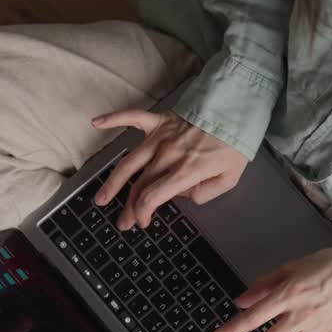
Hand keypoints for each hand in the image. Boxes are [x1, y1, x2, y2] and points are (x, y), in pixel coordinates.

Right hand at [91, 109, 247, 229]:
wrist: (235, 109)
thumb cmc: (234, 144)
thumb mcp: (229, 179)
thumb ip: (205, 194)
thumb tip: (185, 196)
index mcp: (184, 171)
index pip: (152, 197)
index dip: (143, 213)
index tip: (143, 222)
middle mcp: (167, 155)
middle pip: (138, 185)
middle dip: (128, 207)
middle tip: (122, 222)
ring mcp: (160, 137)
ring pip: (129, 162)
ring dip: (113, 182)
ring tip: (101, 198)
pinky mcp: (159, 120)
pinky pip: (132, 117)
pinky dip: (113, 119)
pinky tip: (96, 123)